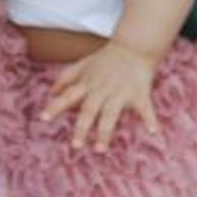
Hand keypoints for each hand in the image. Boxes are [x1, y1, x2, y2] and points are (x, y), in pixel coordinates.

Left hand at [40, 41, 160, 152]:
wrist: (134, 47)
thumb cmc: (106, 59)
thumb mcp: (83, 65)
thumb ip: (66, 77)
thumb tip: (50, 93)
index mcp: (87, 84)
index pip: (68, 96)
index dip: (55, 106)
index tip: (43, 119)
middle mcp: (101, 90)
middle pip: (89, 110)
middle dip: (82, 128)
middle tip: (75, 146)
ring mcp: (120, 92)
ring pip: (111, 115)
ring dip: (105, 132)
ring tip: (100, 150)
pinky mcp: (139, 94)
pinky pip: (145, 108)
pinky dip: (149, 119)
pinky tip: (153, 132)